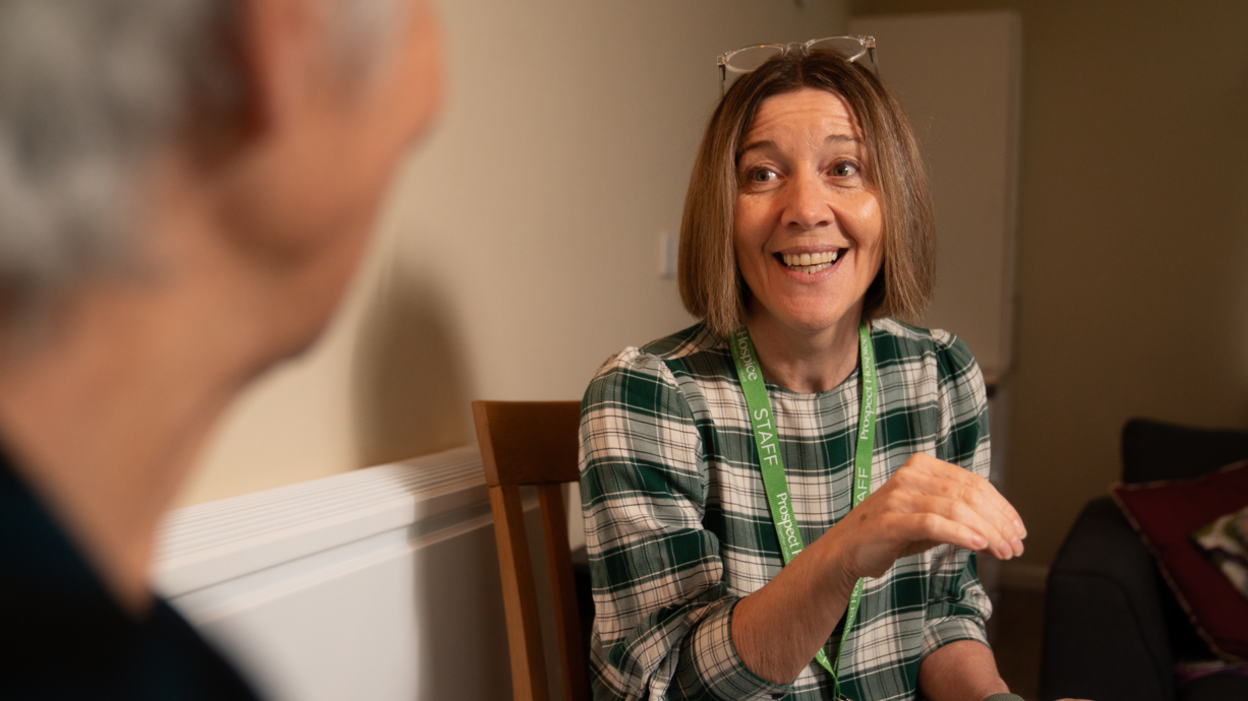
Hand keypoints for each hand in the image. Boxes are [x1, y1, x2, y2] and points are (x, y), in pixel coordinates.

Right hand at [823, 452, 1025, 579]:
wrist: (846, 549)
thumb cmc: (892, 534)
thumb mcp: (931, 520)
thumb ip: (962, 518)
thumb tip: (1003, 532)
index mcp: (923, 467)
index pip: (974, 483)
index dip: (1002, 507)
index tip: (1019, 531)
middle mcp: (911, 476)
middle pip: (969, 495)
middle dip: (999, 523)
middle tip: (1015, 547)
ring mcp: (899, 497)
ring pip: (955, 509)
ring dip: (987, 532)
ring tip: (1004, 553)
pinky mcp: (890, 521)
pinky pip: (932, 523)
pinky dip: (960, 534)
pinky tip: (979, 545)